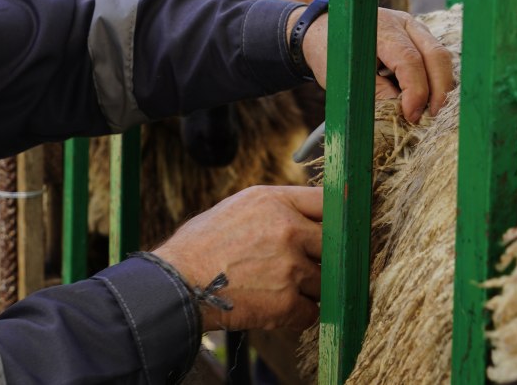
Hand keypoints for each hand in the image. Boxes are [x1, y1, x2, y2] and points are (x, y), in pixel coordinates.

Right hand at [153, 186, 322, 332]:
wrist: (177, 284)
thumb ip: (275, 209)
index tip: (339, 229)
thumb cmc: (200, 246)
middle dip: (322, 257)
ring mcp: (290, 266)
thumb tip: (306, 217)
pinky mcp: (287, 302)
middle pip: (334, 244)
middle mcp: (288, 229)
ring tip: (276, 287)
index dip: (336, 218)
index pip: (327, 202)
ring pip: (325, 281)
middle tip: (303, 266)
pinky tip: (273, 306)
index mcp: (274, 201)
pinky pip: (311, 312)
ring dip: (308, 289)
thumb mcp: (236, 208)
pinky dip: (297, 314)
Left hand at [297, 7, 454, 123]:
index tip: (412, 116)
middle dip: (439, 89)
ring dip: (440, 85)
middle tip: (431, 116)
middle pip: (436, 55)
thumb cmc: (333, 55)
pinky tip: (426, 99)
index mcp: (380, 29)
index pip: (409, 60)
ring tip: (429, 111)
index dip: (415, 91)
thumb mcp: (347, 78)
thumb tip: (405, 114)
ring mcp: (414, 27)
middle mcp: (403, 23)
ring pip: (441, 56)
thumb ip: (377, 94)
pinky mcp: (418, 36)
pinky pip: (435, 58)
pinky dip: (435, 79)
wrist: (326, 31)